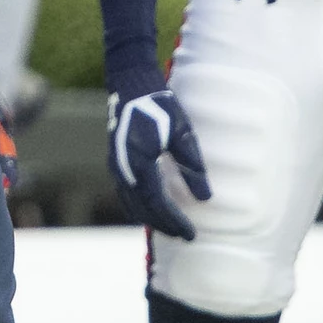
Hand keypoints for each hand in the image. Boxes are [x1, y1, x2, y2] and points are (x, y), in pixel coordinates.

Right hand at [107, 67, 208, 238]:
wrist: (130, 85)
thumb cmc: (159, 105)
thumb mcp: (182, 134)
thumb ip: (192, 166)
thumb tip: (206, 197)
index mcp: (140, 164)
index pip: (159, 204)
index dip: (175, 222)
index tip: (191, 234)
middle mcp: (124, 170)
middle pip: (144, 210)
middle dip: (164, 225)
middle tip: (185, 237)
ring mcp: (116, 167)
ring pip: (132, 204)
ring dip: (152, 219)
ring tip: (171, 228)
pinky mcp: (116, 162)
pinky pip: (126, 194)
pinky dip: (140, 207)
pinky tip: (152, 209)